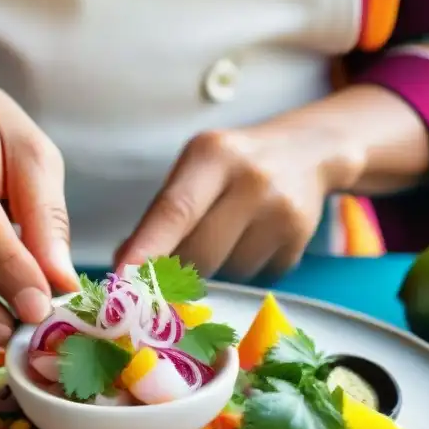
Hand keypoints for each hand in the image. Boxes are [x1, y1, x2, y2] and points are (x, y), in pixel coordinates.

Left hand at [115, 123, 365, 280]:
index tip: (123, 277)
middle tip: (171, 264)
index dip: (146, 248)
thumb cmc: (234, 165)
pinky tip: (253, 238)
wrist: (306, 151)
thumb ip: (161, 215)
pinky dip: (244, 269)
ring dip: (216, 268)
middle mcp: (251, 179)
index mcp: (212, 154)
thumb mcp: (195, 171)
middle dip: (177, 270)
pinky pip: (255, 277)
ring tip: (228, 233)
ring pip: (227, 272)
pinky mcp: (300, 238)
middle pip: (199, 253)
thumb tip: (126, 265)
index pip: (174, 210)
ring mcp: (281, 210)